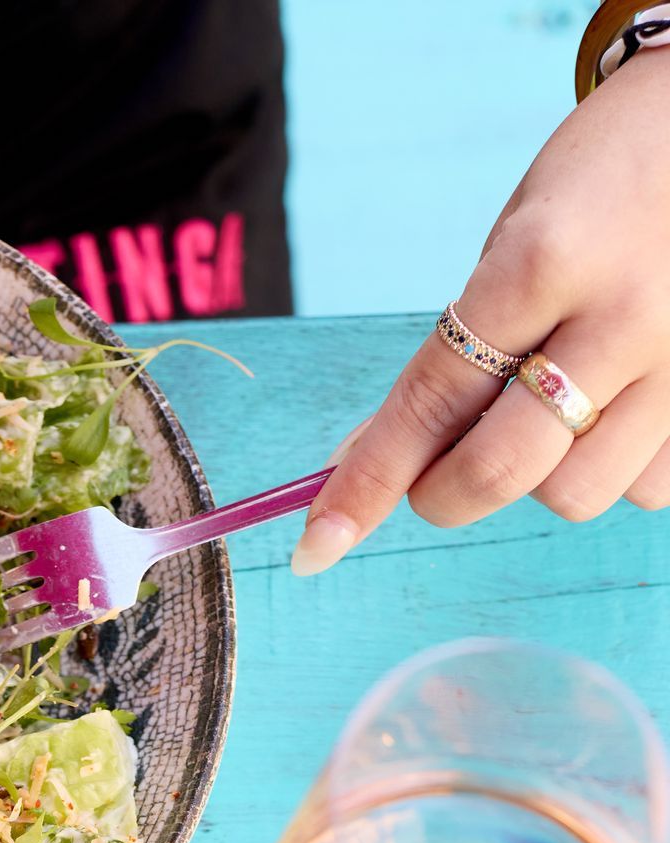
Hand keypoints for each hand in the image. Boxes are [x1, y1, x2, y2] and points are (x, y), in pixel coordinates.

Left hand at [294, 45, 669, 571]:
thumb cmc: (599, 183)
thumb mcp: (513, 242)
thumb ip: (452, 353)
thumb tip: (364, 460)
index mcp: (545, 259)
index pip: (432, 400)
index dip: (369, 482)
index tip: (319, 544)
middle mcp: (620, 316)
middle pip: (500, 470)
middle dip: (443, 493)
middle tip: (436, 473)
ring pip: (575, 494)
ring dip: (542, 475)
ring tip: (557, 405)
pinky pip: (646, 486)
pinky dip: (616, 465)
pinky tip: (620, 402)